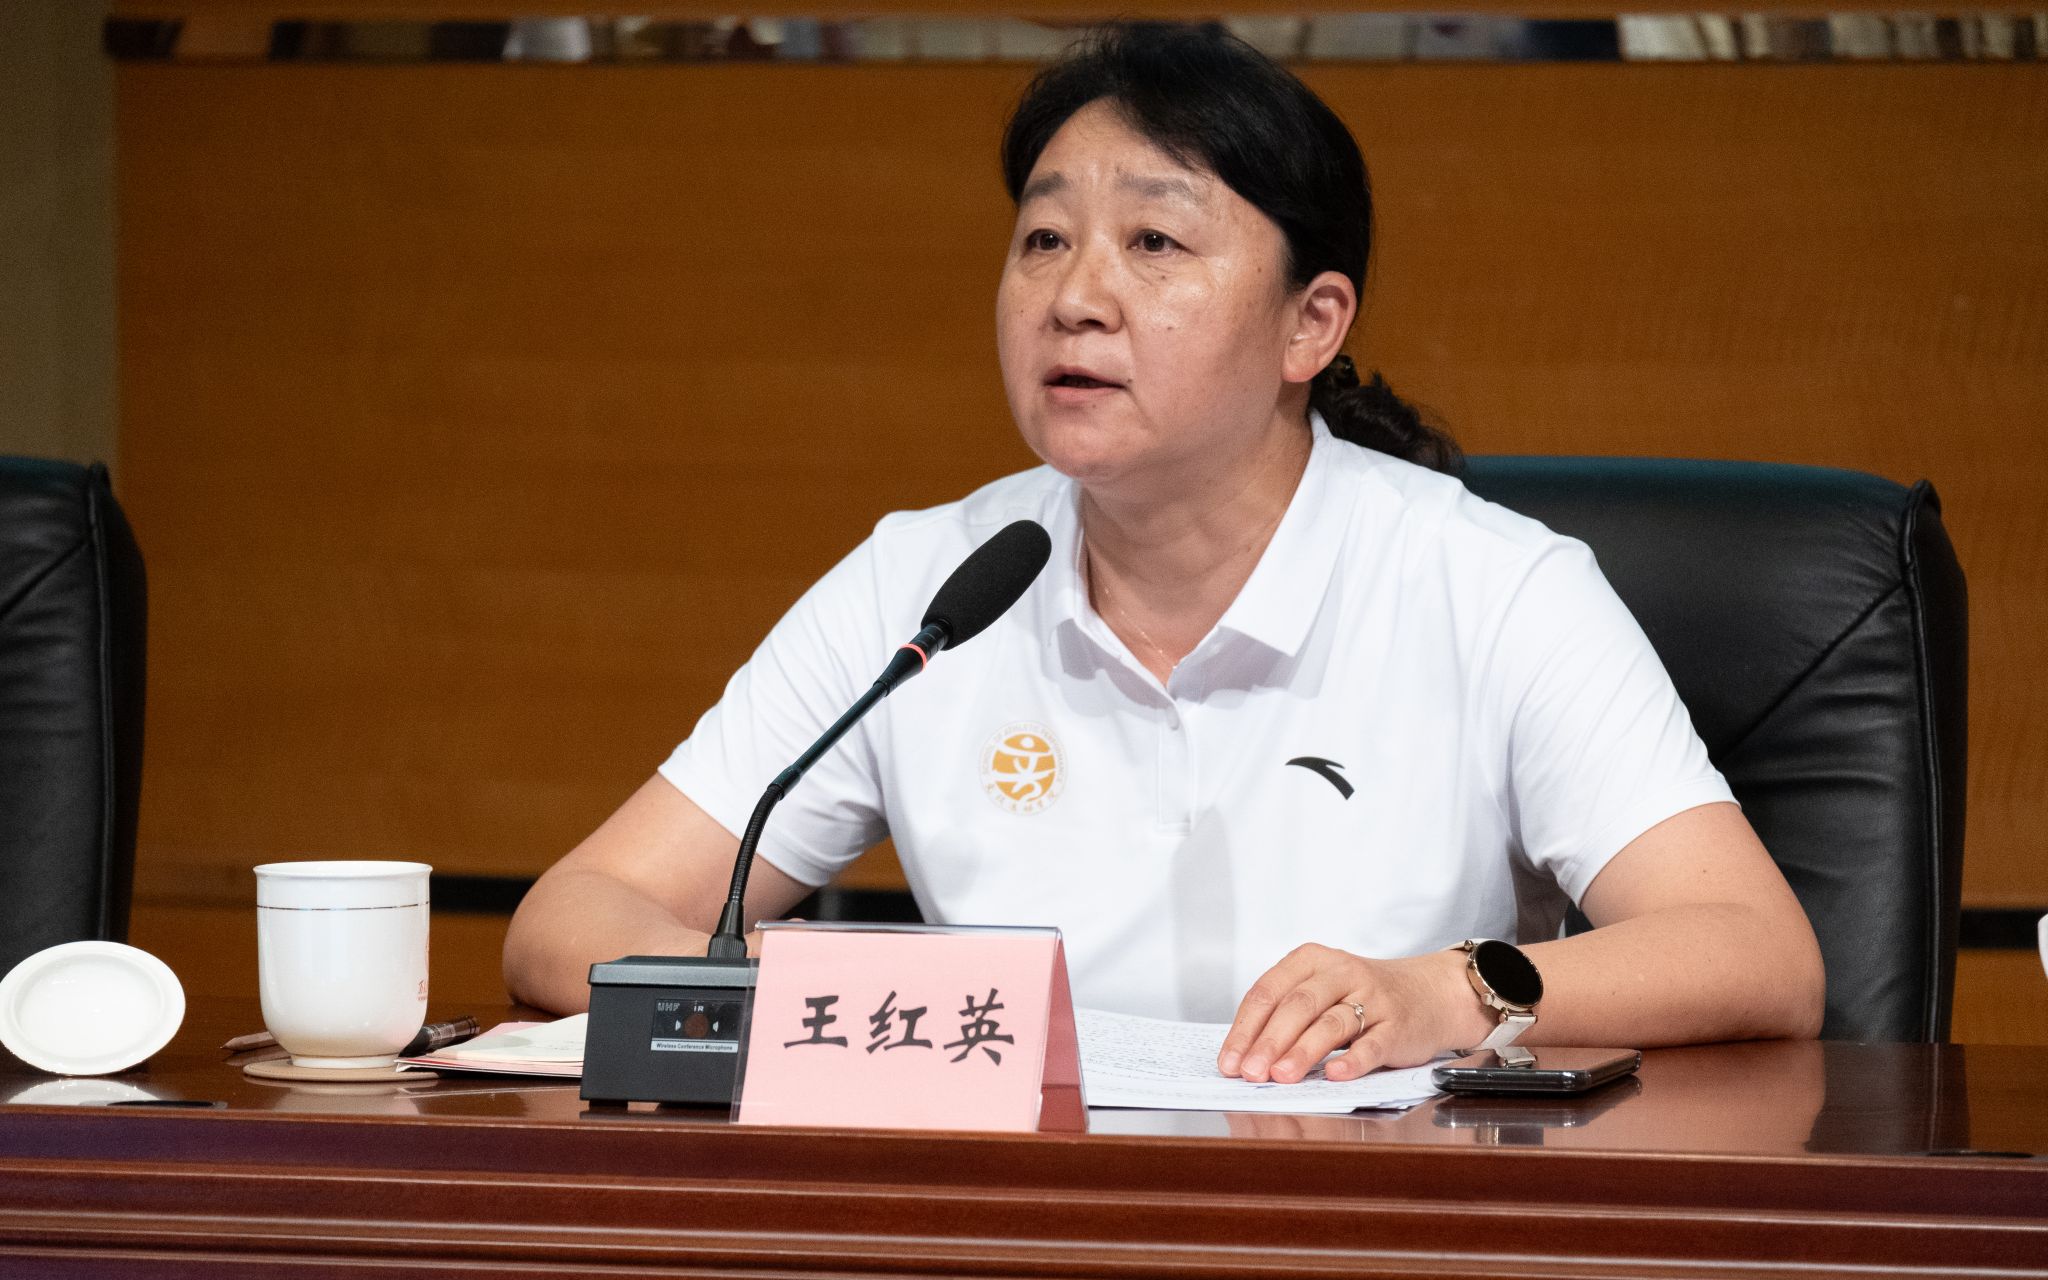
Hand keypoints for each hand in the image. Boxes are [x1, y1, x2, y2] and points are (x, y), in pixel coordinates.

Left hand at [1217, 944, 1489, 1082]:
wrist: (1430, 993)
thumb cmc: (1362, 997)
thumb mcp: (1321, 992)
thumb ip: (1286, 1016)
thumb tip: (1244, 1057)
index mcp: (1311, 961)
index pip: (1268, 991)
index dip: (1245, 1028)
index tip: (1229, 1060)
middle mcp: (1341, 973)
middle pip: (1297, 1005)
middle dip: (1269, 1041)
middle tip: (1250, 1072)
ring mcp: (1372, 998)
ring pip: (1331, 1023)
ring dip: (1303, 1051)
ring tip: (1281, 1076)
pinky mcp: (1398, 1024)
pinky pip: (1373, 1043)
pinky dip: (1353, 1060)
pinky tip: (1334, 1075)